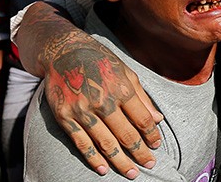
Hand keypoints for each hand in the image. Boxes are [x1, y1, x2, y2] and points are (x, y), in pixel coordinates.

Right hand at [38, 16, 162, 178]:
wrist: (63, 51)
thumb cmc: (99, 61)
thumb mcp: (126, 72)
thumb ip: (142, 97)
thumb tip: (158, 119)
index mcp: (122, 88)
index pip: (142, 119)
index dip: (151, 135)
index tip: (156, 145)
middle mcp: (103, 101)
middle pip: (126, 134)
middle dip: (140, 152)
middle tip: (150, 164)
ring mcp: (82, 110)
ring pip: (105, 143)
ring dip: (120, 161)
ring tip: (131, 173)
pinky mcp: (64, 117)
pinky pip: (81, 143)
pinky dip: (93, 158)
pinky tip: (103, 169)